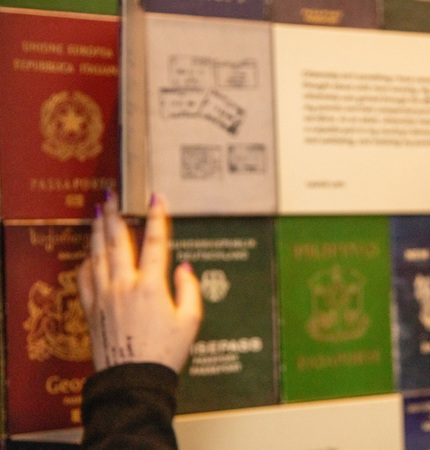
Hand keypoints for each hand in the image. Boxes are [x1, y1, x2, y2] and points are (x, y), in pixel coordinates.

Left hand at [78, 193, 202, 372]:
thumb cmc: (165, 352)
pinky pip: (85, 278)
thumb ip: (189, 289)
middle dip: (114, 214)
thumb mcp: (190, 320)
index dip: (157, 216)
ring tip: (97, 213)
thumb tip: (183, 267)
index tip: (156, 198)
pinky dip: (86, 261)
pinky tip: (89, 254)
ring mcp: (104, 296)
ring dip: (97, 231)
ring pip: (97, 254)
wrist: (133, 378)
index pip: (155, 242)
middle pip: (117, 240)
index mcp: (151, 285)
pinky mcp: (92, 309)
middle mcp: (124, 285)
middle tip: (111, 195)